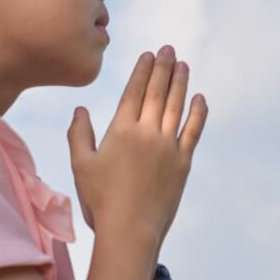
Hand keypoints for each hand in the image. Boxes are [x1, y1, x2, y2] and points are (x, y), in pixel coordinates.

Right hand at [67, 45, 207, 242]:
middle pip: (157, 92)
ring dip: (180, 83)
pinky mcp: (183, 162)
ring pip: (176, 106)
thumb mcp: (81, 166)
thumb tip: (80, 109)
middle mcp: (147, 133)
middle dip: (163, 68)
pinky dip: (198, 112)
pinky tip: (200, 98)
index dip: (142, 71)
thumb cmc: (100, 201)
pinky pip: (193, 130)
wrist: (131, 230)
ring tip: (182, 64)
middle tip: (168, 49)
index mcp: (121, 131)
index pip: (134, 92)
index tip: (148, 54)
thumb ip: (79, 134)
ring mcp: (168, 146)